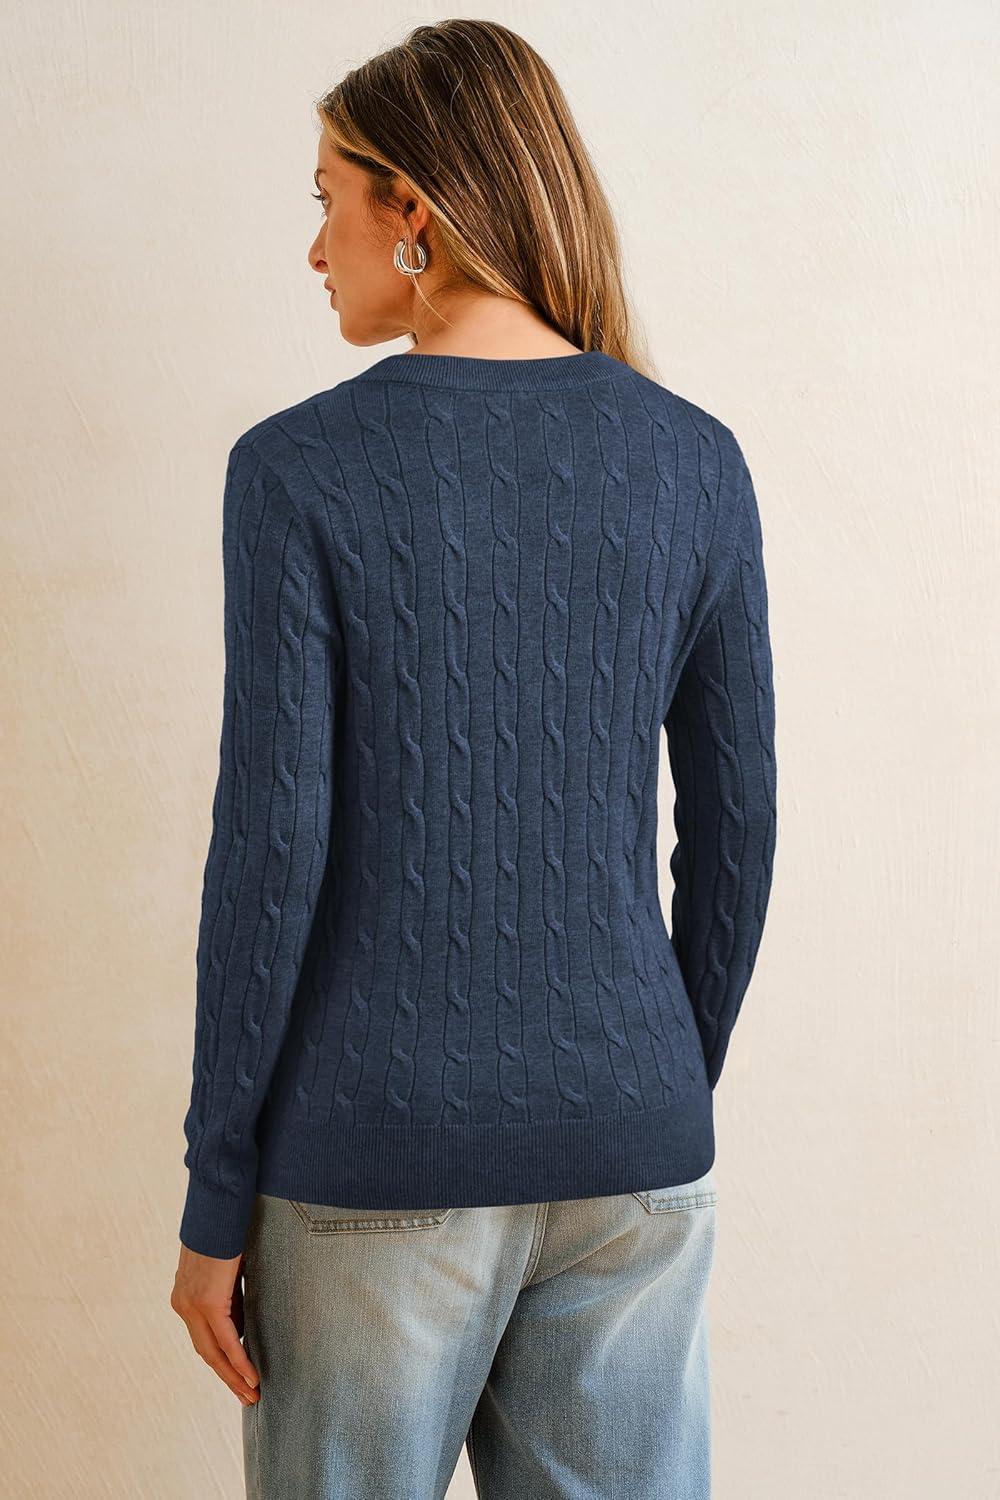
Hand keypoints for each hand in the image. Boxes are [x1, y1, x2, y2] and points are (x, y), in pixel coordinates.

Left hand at [171, 1245, 260, 1405]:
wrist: (218, 1206)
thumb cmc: (226, 1230)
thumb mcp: (227, 1270)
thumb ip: (230, 1296)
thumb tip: (242, 1325)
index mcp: (185, 1297)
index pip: (204, 1338)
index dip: (222, 1361)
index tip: (240, 1377)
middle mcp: (183, 1305)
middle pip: (206, 1353)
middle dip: (228, 1377)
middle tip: (248, 1396)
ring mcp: (192, 1305)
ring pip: (214, 1353)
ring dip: (234, 1376)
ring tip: (252, 1394)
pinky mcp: (207, 1302)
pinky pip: (226, 1340)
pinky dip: (239, 1361)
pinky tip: (252, 1376)